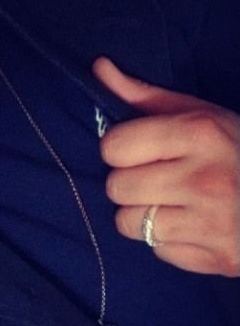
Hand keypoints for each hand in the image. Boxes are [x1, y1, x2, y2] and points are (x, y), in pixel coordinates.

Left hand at [93, 57, 239, 276]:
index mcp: (200, 134)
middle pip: (116, 187)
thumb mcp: (200, 115)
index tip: (140, 150)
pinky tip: (193, 225)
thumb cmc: (238, 150)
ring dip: (143, 215)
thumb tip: (99, 67)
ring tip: (174, 203)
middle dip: (130, 183)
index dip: (121, 149)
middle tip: (160, 178)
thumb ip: (144, 96)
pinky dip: (169, 241)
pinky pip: (158, 251)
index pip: (114, 146)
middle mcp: (205, 179)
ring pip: (128, 224)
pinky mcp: (218, 258)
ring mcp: (212, 222)